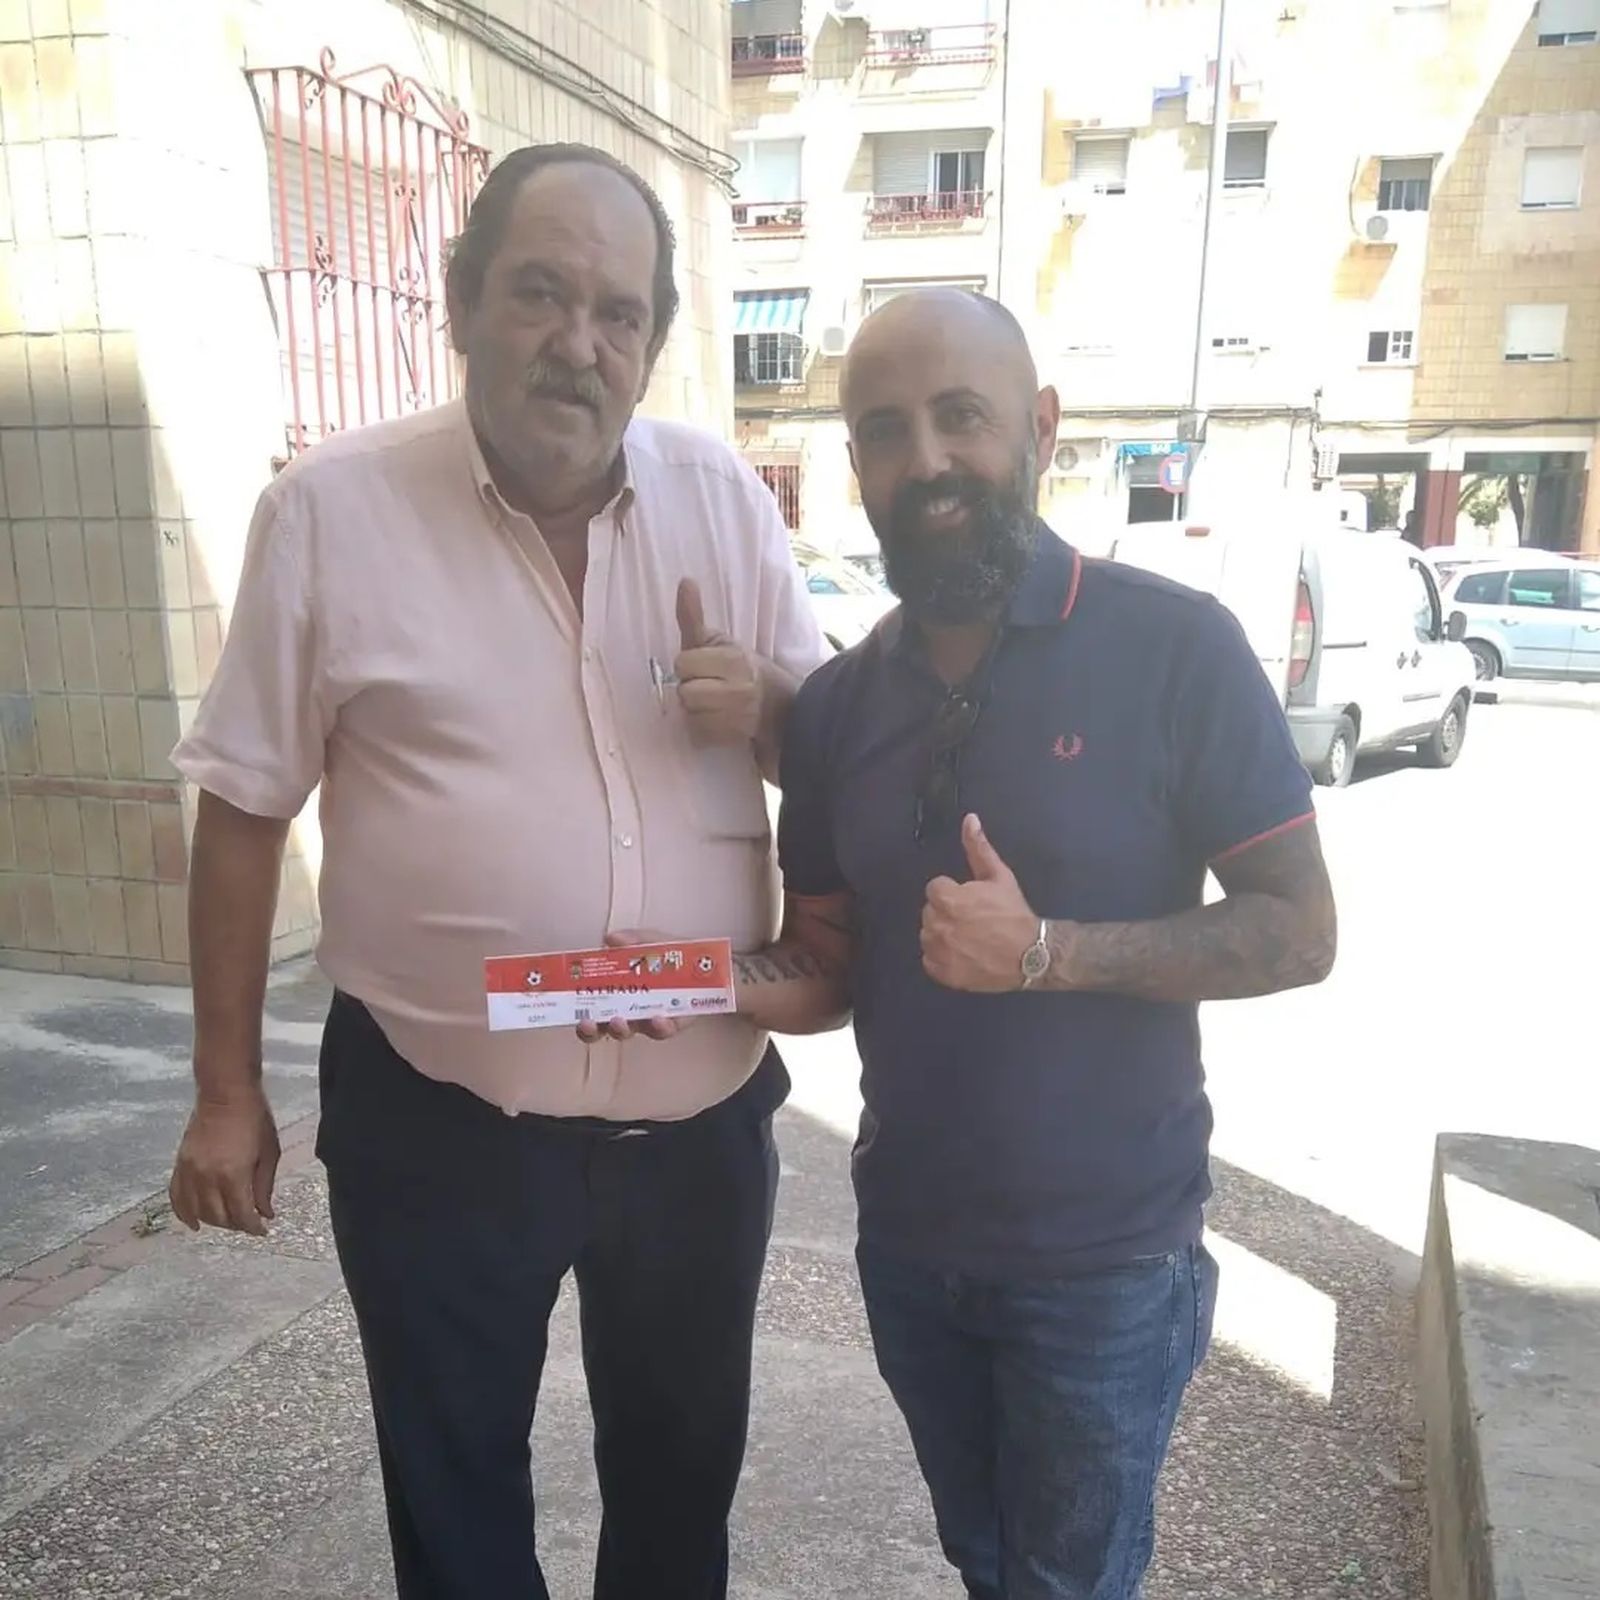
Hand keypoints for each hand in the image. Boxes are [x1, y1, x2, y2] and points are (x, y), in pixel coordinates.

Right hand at [168, 1085, 279, 1235]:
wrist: (225, 1094)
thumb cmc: (254, 1119)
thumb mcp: (269, 1152)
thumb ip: (264, 1186)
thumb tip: (265, 1213)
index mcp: (233, 1174)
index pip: (241, 1214)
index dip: (253, 1227)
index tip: (263, 1230)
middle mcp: (207, 1178)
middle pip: (219, 1216)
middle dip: (236, 1224)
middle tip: (249, 1222)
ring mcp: (190, 1172)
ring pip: (198, 1211)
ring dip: (214, 1221)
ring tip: (228, 1219)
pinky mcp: (179, 1166)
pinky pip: (176, 1198)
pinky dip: (184, 1213)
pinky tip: (194, 1222)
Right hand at [575, 930, 697, 1043]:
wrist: (708, 966)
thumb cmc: (672, 955)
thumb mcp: (651, 942)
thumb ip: (633, 940)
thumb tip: (611, 938)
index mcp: (617, 992)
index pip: (591, 1010)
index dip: (580, 1017)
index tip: (572, 1015)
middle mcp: (628, 1011)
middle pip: (603, 1028)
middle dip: (593, 1029)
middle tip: (590, 1022)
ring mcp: (649, 1020)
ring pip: (629, 1032)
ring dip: (620, 1028)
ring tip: (620, 1020)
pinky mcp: (672, 1024)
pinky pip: (662, 1031)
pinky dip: (658, 1027)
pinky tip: (657, 1019)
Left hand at [674, 578, 761, 745]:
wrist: (781, 709)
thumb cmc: (744, 670)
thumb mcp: (722, 641)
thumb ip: (695, 616)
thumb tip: (684, 581)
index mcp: (733, 659)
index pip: (683, 664)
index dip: (690, 665)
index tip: (706, 667)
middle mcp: (738, 689)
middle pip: (685, 693)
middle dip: (692, 690)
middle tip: (710, 687)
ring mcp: (737, 718)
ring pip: (690, 716)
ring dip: (697, 712)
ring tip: (715, 706)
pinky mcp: (733, 739)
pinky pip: (697, 736)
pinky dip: (703, 731)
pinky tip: (719, 722)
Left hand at [920, 814, 1040, 993]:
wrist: (1030, 954)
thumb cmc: (1013, 913)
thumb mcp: (999, 876)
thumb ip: (978, 848)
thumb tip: (969, 818)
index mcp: (946, 899)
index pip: (935, 889)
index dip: (954, 893)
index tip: (972, 901)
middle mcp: (936, 925)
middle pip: (930, 912)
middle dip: (947, 913)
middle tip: (973, 921)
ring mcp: (937, 951)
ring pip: (928, 936)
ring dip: (942, 935)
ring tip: (969, 939)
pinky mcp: (942, 973)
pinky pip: (930, 961)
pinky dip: (942, 959)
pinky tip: (963, 955)